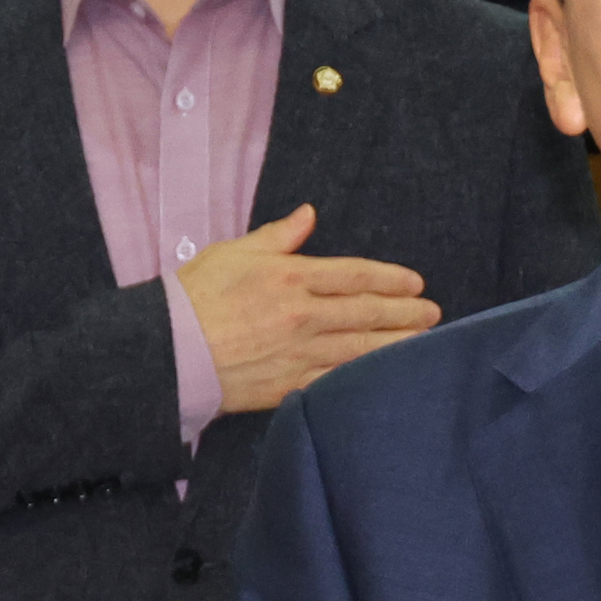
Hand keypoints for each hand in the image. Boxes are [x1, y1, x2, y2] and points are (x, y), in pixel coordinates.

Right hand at [176, 204, 440, 415]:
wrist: (167, 352)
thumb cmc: (193, 296)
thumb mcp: (233, 253)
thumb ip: (277, 236)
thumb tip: (308, 214)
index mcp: (290, 278)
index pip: (354, 275)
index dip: (390, 278)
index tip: (414, 282)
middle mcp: (302, 316)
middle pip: (366, 312)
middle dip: (405, 312)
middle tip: (433, 313)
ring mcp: (298, 354)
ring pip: (360, 349)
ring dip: (397, 344)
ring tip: (424, 341)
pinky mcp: (289, 385)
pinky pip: (337, 380)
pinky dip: (365, 376)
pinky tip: (385, 374)